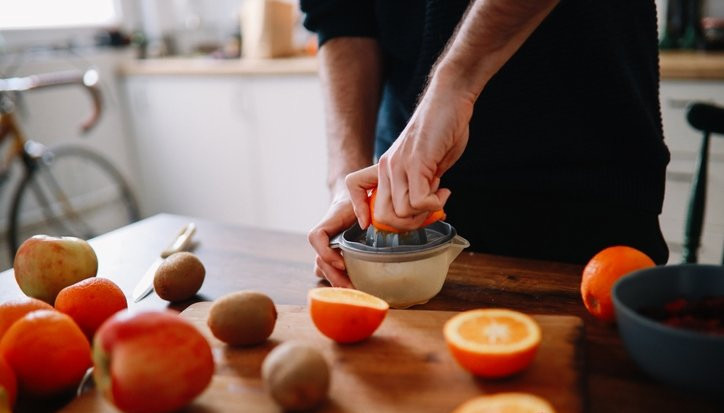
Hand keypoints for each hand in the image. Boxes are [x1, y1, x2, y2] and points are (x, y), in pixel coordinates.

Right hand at [307, 191, 356, 287]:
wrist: (349, 203)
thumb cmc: (355, 204)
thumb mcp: (359, 203)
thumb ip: (363, 211)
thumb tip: (370, 225)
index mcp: (325, 225)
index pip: (316, 238)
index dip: (327, 253)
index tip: (343, 264)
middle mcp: (321, 241)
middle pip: (320, 262)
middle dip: (336, 278)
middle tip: (354, 289)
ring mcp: (323, 251)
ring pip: (323, 271)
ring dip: (337, 283)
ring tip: (356, 292)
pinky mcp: (331, 259)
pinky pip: (329, 273)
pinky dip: (340, 282)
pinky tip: (356, 289)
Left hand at [372, 80, 473, 230]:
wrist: (449, 99)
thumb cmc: (442, 129)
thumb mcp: (426, 164)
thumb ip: (421, 185)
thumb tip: (425, 209)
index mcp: (385, 166)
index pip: (354, 186)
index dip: (362, 209)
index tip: (378, 219)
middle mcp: (387, 167)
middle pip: (384, 216)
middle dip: (409, 224)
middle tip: (430, 211)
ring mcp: (399, 165)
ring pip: (402, 213)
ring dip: (425, 214)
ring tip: (439, 198)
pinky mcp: (416, 163)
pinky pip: (419, 202)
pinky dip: (435, 204)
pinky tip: (445, 191)